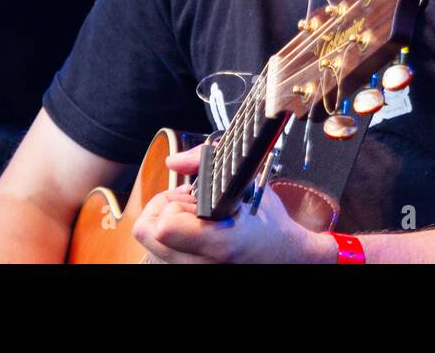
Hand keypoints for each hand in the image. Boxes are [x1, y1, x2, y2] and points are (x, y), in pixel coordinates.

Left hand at [131, 143, 334, 263]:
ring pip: (152, 242)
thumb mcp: (247, 182)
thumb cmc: (268, 223)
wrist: (286, 257)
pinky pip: (165, 251)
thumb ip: (207, 163)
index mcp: (219, 242)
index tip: (192, 195)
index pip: (165, 226)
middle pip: (148, 233)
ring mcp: (196, 272)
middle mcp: (203, 264)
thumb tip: (173, 161)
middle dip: (164, 209)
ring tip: (196, 217)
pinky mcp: (191, 273)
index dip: (174, 203)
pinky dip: (173, 237)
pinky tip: (197, 230)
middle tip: (189, 203)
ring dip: (167, 223)